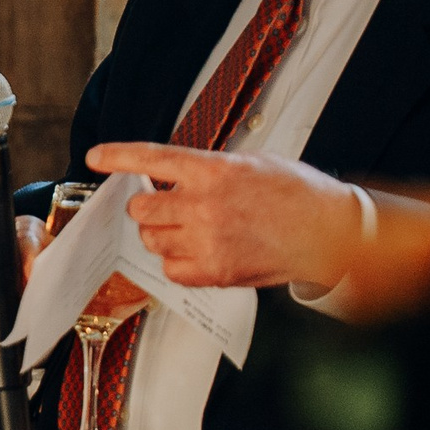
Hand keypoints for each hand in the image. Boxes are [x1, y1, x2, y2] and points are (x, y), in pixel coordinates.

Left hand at [85, 142, 362, 290]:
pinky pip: (170, 269)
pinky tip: (199, 253)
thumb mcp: (250, 164)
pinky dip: (177, 263)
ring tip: (189, 230)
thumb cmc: (297, 194)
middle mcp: (205, 205)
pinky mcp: (216, 272)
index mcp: (213, 170)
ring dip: (161, 234)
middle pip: (141, 208)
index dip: (117, 156)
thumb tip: (171, 175)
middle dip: (149, 207)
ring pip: (151, 239)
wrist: (333, 232)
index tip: (95, 158)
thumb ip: (206, 169)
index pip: (150, 158)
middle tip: (167, 207)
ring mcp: (208, 240)